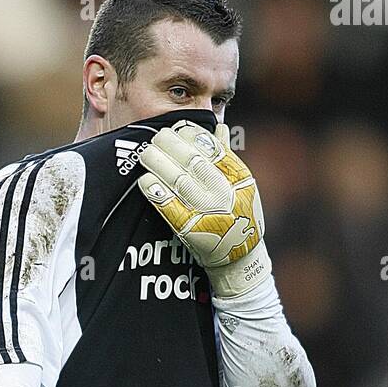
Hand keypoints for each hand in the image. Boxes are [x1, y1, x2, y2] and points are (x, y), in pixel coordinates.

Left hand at [138, 120, 270, 296]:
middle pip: (192, 160)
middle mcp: (223, 193)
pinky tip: (144, 180)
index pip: (211, 147)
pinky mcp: (189, 230)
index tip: (177, 128)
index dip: (191, 134)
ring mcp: (206, 212)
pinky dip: (155, 190)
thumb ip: (228, 156)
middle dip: (170, 144)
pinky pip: (167, 206)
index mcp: (238, 178)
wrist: (239, 259)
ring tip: (145, 153)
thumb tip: (220, 127)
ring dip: (157, 162)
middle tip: (156, 138)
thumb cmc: (240, 216)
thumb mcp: (243, 185)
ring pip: (177, 179)